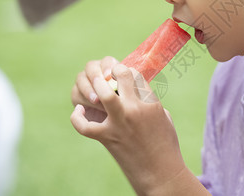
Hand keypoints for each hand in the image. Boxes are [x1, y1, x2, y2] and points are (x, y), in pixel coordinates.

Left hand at [70, 57, 186, 194]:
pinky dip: (77, 117)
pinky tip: (79, 111)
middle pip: (121, 76)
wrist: (161, 172)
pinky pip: (84, 126)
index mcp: (151, 103)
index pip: (135, 74)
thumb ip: (150, 102)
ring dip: (97, 87)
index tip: (122, 75)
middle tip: (107, 76)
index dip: (126, 71)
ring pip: (104, 95)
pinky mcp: (107, 138)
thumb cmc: (166, 144)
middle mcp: (135, 109)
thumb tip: (137, 93)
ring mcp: (120, 123)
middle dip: (113, 71)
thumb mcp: (164, 117)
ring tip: (94, 87)